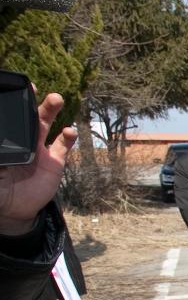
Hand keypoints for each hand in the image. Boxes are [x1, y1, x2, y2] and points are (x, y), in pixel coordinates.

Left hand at [0, 90, 76, 235]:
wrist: (15, 210)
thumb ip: (0, 154)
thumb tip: (1, 147)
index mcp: (6, 141)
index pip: (9, 120)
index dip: (12, 105)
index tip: (13, 90)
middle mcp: (22, 141)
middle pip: (28, 117)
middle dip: (33, 102)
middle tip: (37, 90)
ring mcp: (40, 150)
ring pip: (45, 124)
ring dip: (51, 111)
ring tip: (56, 99)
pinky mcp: (55, 162)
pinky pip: (63, 146)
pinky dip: (68, 136)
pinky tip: (69, 131)